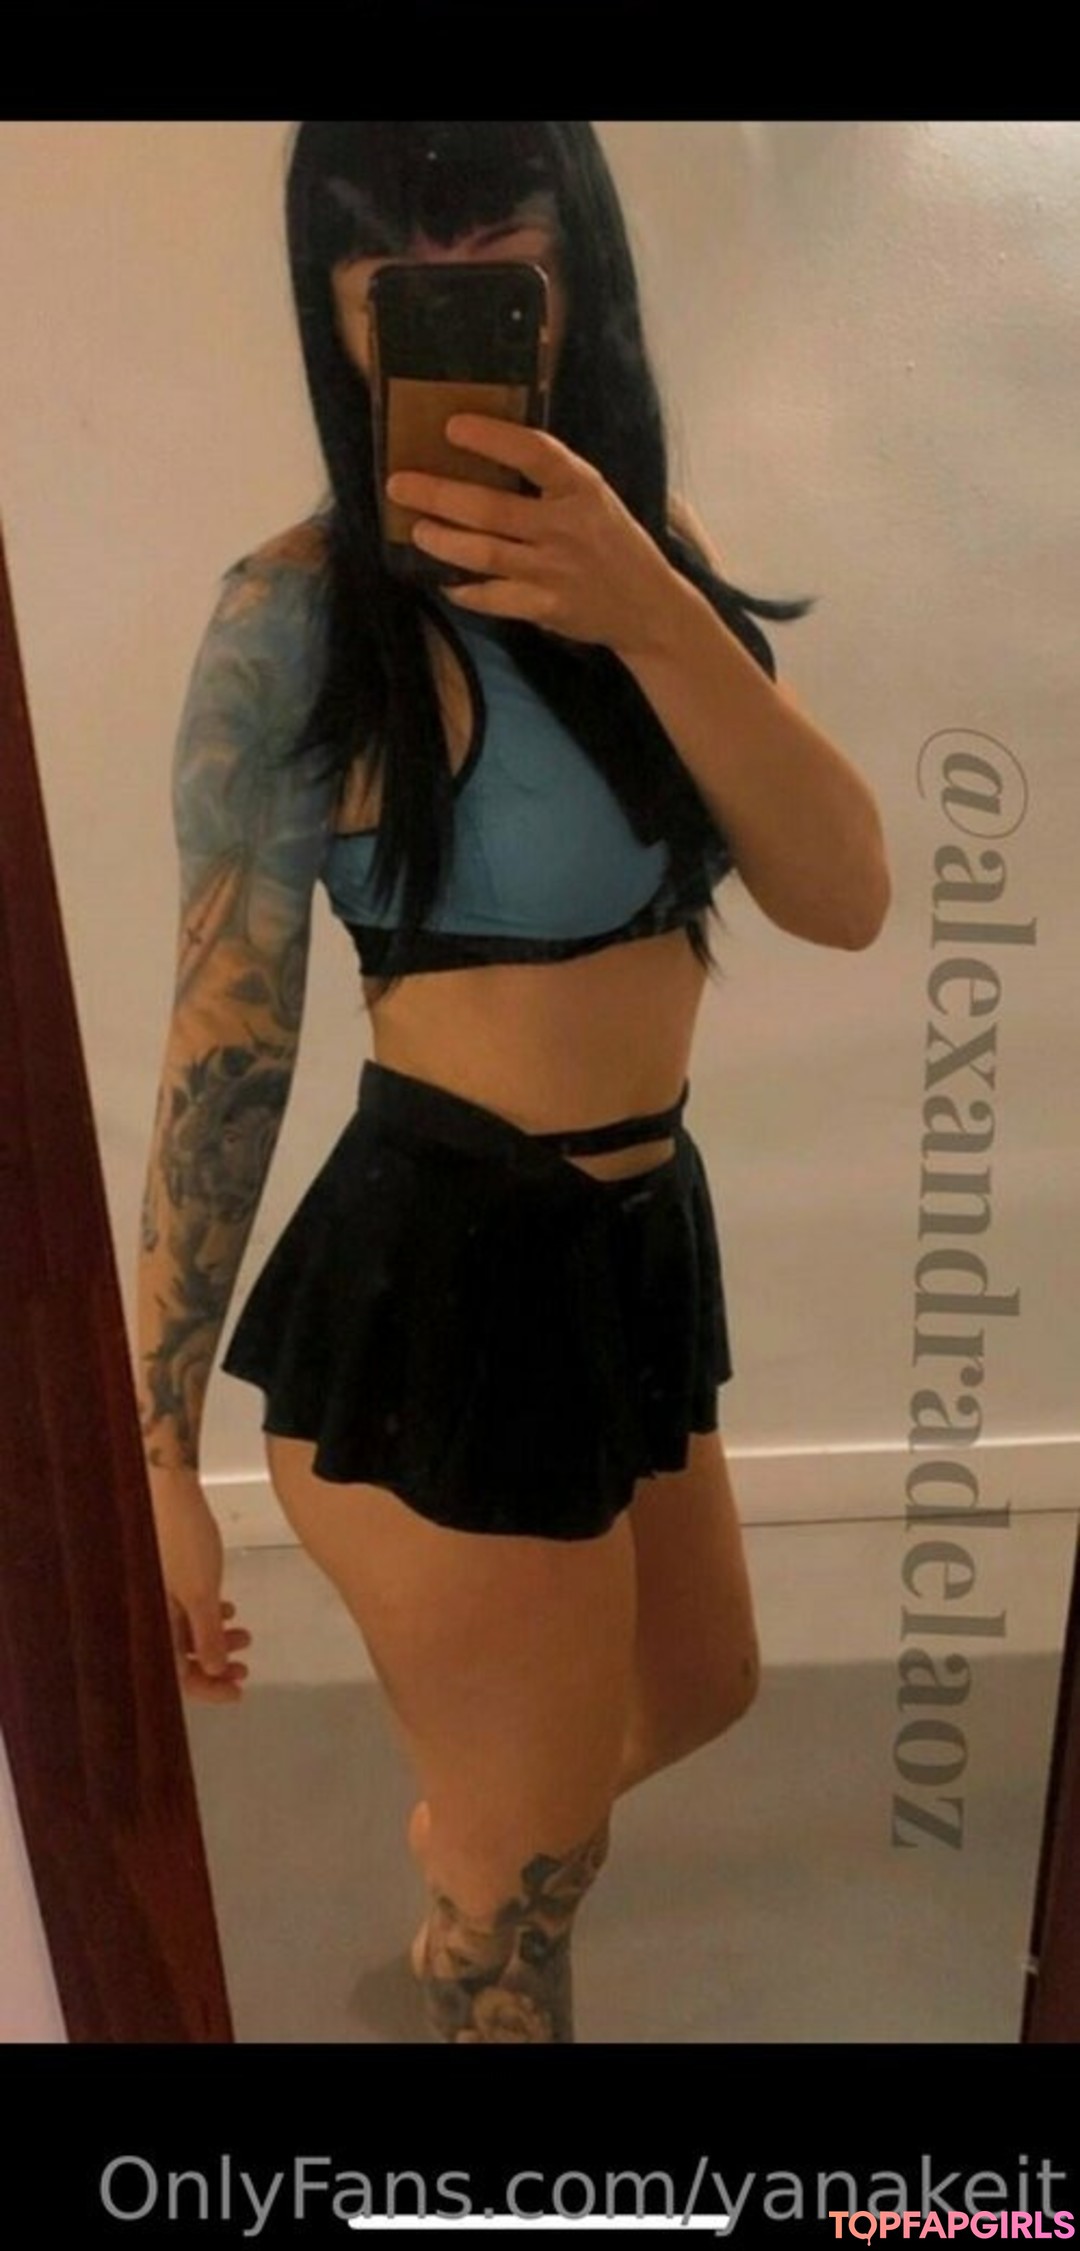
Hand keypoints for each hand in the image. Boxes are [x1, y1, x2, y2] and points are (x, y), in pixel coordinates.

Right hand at [147, 1468, 251, 1704]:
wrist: (168, 1489)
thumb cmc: (184, 1540)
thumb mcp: (201, 1593)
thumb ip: (206, 1635)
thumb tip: (212, 1670)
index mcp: (153, 1625)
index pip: (176, 1676)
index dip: (208, 1688)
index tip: (239, 1691)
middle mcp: (150, 1614)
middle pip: (179, 1658)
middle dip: (214, 1666)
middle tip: (245, 1670)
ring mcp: (156, 1594)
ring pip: (185, 1632)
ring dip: (216, 1639)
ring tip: (245, 1636)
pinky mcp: (165, 1574)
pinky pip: (184, 1608)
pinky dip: (207, 1615)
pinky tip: (228, 1608)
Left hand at [385, 415, 681, 658]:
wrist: (648, 606)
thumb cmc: (611, 541)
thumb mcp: (593, 498)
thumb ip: (552, 479)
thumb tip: (484, 450)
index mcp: (581, 488)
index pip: (534, 453)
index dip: (491, 438)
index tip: (451, 426)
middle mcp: (567, 527)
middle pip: (490, 509)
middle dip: (438, 495)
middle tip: (399, 485)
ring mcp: (555, 571)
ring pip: (484, 554)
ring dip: (442, 541)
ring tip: (416, 529)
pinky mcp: (546, 608)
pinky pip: (492, 598)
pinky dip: (463, 589)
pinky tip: (443, 580)